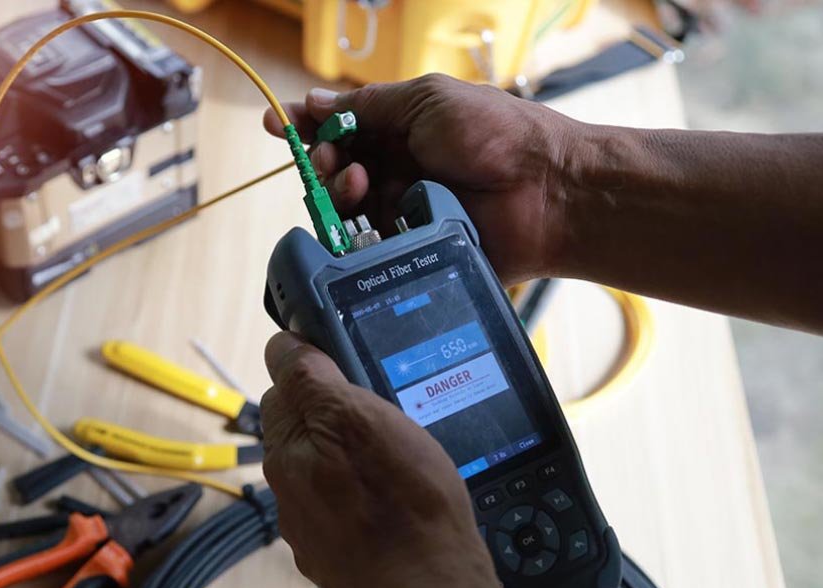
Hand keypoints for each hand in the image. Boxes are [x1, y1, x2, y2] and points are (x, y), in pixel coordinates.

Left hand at [260, 332, 525, 587]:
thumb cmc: (400, 508)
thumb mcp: (354, 417)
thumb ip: (310, 379)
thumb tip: (282, 344)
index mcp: (286, 451)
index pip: (282, 386)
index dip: (315, 366)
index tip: (347, 360)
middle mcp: (290, 493)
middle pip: (308, 428)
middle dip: (339, 412)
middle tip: (386, 408)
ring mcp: (317, 529)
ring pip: (333, 469)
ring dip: (358, 455)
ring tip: (401, 456)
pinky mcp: (347, 556)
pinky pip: (354, 507)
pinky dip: (374, 495)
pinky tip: (404, 498)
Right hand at [264, 74, 578, 284]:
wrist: (546, 191)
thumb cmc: (495, 134)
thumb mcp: (426, 100)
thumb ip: (368, 104)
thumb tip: (315, 101)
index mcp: (401, 129)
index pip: (340, 128)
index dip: (306, 127)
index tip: (276, 126)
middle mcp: (398, 170)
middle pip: (333, 172)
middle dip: (325, 164)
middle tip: (338, 165)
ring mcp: (403, 212)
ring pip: (344, 212)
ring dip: (342, 196)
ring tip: (364, 191)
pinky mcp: (410, 251)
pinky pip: (367, 248)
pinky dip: (361, 236)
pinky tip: (374, 225)